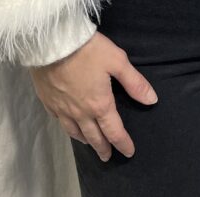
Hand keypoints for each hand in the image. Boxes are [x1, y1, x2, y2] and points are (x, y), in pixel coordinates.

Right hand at [28, 30, 158, 161]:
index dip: (123, 143)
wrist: (52, 43)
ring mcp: (62, 109)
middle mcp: (80, 112)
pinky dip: (67, 127)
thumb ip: (134, 83)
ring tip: (90, 144)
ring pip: (74, 132)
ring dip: (85, 140)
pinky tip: (68, 124)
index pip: (114, 131)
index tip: (129, 152)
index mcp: (99, 104)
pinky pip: (59, 121)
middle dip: (103, 148)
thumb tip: (152, 100)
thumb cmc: (88, 50)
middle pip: (93, 136)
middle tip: (107, 156)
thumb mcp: (117, 61)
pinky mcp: (47, 101)